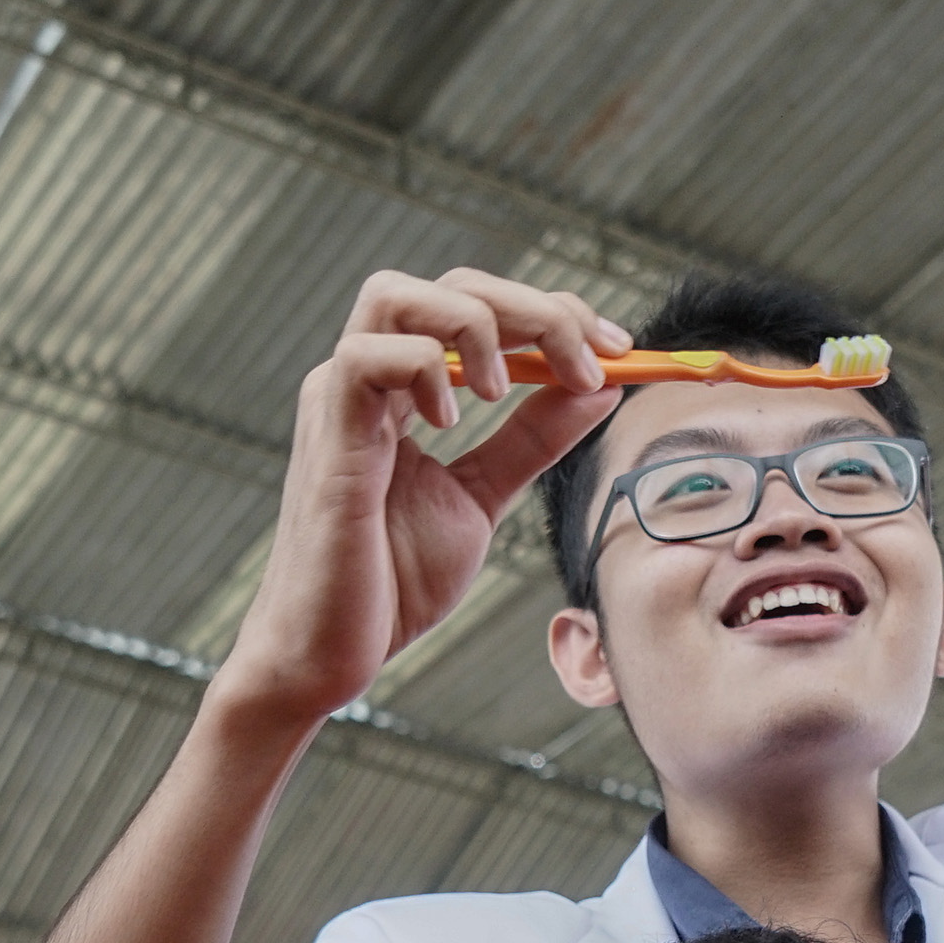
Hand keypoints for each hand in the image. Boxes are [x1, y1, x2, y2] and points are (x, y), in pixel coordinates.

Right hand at [211, 269, 632, 731]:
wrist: (330, 656)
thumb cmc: (390, 582)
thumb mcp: (482, 497)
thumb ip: (533, 440)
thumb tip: (601, 390)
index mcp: (401, 390)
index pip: (478, 308)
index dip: (552, 314)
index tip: (616, 350)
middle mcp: (364, 379)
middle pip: (447, 286)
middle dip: (534, 308)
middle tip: (592, 359)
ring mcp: (338, 402)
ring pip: (396, 296)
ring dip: (476, 324)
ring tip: (509, 389)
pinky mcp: (328, 437)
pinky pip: (365, 357)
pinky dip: (424, 369)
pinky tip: (452, 419)